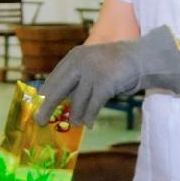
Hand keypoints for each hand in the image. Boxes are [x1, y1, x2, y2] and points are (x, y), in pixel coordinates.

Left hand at [35, 25, 179, 127]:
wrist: (142, 59)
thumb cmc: (115, 65)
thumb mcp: (92, 65)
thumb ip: (76, 79)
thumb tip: (58, 101)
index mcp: (74, 56)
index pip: (54, 78)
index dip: (45, 94)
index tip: (37, 106)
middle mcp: (80, 62)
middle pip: (58, 89)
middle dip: (48, 107)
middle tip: (40, 121)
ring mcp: (93, 72)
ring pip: (77, 101)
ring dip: (75, 116)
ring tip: (75, 124)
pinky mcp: (105, 83)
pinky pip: (93, 106)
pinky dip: (89, 117)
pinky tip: (88, 124)